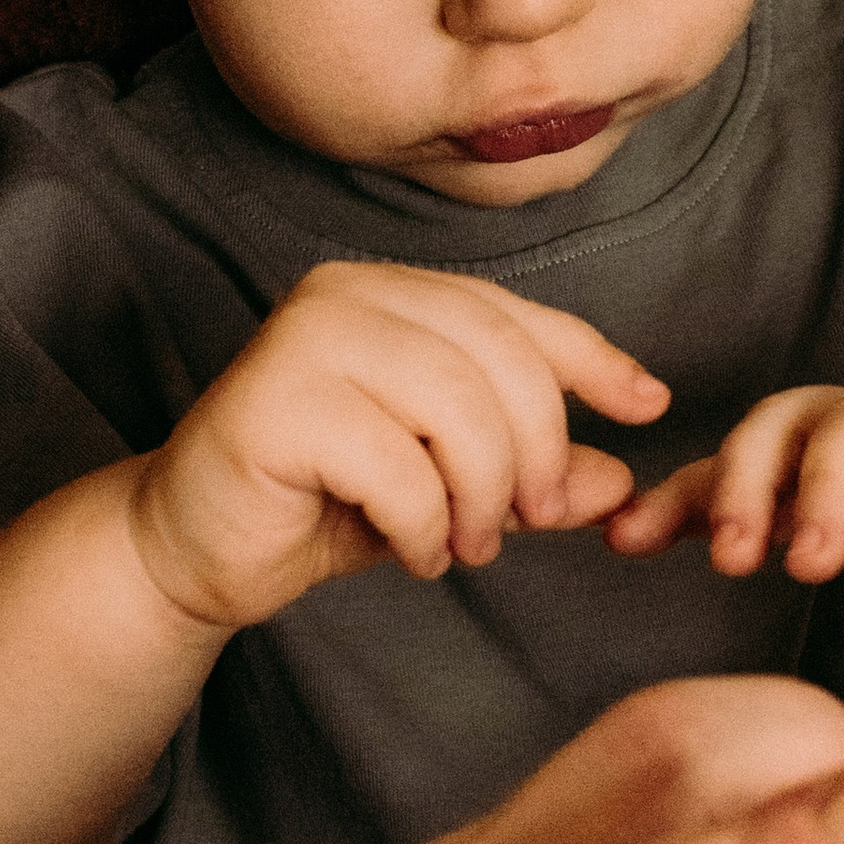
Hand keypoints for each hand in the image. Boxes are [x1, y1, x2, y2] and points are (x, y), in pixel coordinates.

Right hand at [129, 261, 668, 627]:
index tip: (649, 406)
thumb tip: (626, 479)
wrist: (193, 550)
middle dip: (537, 452)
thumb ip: (529, 476)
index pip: (513, 315)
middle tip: (530, 522)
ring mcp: (303, 341)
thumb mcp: (448, 489)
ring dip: (481, 496)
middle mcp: (343, 294)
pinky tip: (413, 549)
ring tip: (466, 545)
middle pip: (499, 359)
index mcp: (387, 292)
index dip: (590, 359)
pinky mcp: (273, 404)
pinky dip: (425, 523)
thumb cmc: (318, 507)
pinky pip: (397, 466)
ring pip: (456, 408)